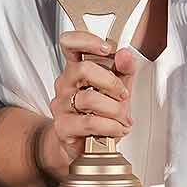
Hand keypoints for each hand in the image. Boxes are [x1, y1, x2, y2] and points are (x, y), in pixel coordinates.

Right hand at [44, 31, 138, 181]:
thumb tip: (125, 54)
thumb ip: (124, 71)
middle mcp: (65, 84)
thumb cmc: (98, 114)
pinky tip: (116, 129)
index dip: (87, 40)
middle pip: (83, 69)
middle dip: (111, 82)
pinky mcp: (63, 126)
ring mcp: (61, 105)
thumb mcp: (117, 89)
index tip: (108, 48)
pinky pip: (90, 122)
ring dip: (114, 109)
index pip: (70, 44)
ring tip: (122, 119)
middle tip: (123, 95)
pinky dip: (110, 126)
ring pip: (89, 98)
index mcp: (76, 69)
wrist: (82, 145)